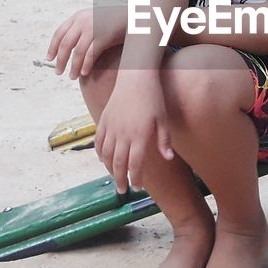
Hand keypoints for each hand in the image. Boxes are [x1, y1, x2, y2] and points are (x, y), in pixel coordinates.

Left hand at [46, 5, 127, 78]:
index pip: (59, 33)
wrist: (135, 15)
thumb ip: (82, 30)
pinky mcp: (104, 37)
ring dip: (73, 67)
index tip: (50, 59)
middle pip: (65, 44)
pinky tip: (84, 73)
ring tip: (71, 77)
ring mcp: (94, 28)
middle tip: (58, 72)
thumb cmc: (114, 22)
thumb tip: (69, 48)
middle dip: (60, 60)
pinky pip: (91, 55)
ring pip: (78, 52)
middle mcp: (83, 21)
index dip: (53, 47)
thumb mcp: (94, 20)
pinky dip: (86, 65)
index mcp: (78, 16)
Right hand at [96, 77, 173, 192]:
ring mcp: (111, 127)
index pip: (136, 164)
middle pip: (118, 163)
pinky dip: (100, 153)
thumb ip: (164, 140)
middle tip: (122, 190)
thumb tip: (168, 158)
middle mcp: (123, 134)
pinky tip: (103, 159)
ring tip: (113, 177)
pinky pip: (98, 141)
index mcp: (139, 135)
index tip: (137, 187)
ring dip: (109, 168)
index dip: (136, 178)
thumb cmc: (153, 97)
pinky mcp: (104, 119)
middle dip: (120, 179)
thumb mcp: (162, 119)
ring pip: (106, 154)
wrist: (135, 77)